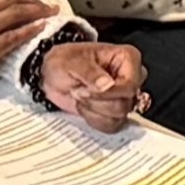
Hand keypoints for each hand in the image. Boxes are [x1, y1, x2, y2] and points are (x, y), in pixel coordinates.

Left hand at [35, 38, 151, 129]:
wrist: (53, 76)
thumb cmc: (65, 61)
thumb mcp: (71, 62)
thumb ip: (89, 72)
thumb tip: (107, 85)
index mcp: (127, 58)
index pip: (129, 85)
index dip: (108, 93)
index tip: (85, 90)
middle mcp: (131, 78)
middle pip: (124, 104)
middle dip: (96, 102)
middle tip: (79, 91)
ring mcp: (124, 96)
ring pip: (118, 117)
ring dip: (93, 111)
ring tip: (81, 97)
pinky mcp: (116, 112)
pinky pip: (112, 126)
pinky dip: (93, 120)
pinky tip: (84, 107)